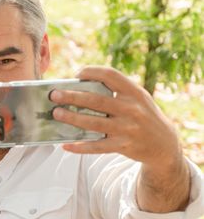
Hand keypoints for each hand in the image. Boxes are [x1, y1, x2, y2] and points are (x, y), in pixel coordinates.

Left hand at [50, 66, 189, 211]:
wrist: (163, 143)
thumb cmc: (142, 116)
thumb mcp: (136, 99)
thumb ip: (115, 92)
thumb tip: (78, 89)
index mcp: (134, 92)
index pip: (111, 75)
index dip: (92, 72)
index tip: (77, 74)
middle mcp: (131, 109)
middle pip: (96, 100)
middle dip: (73, 97)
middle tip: (54, 95)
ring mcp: (127, 129)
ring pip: (93, 123)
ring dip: (72, 118)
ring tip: (56, 114)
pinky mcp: (122, 146)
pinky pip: (96, 147)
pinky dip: (79, 147)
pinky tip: (65, 144)